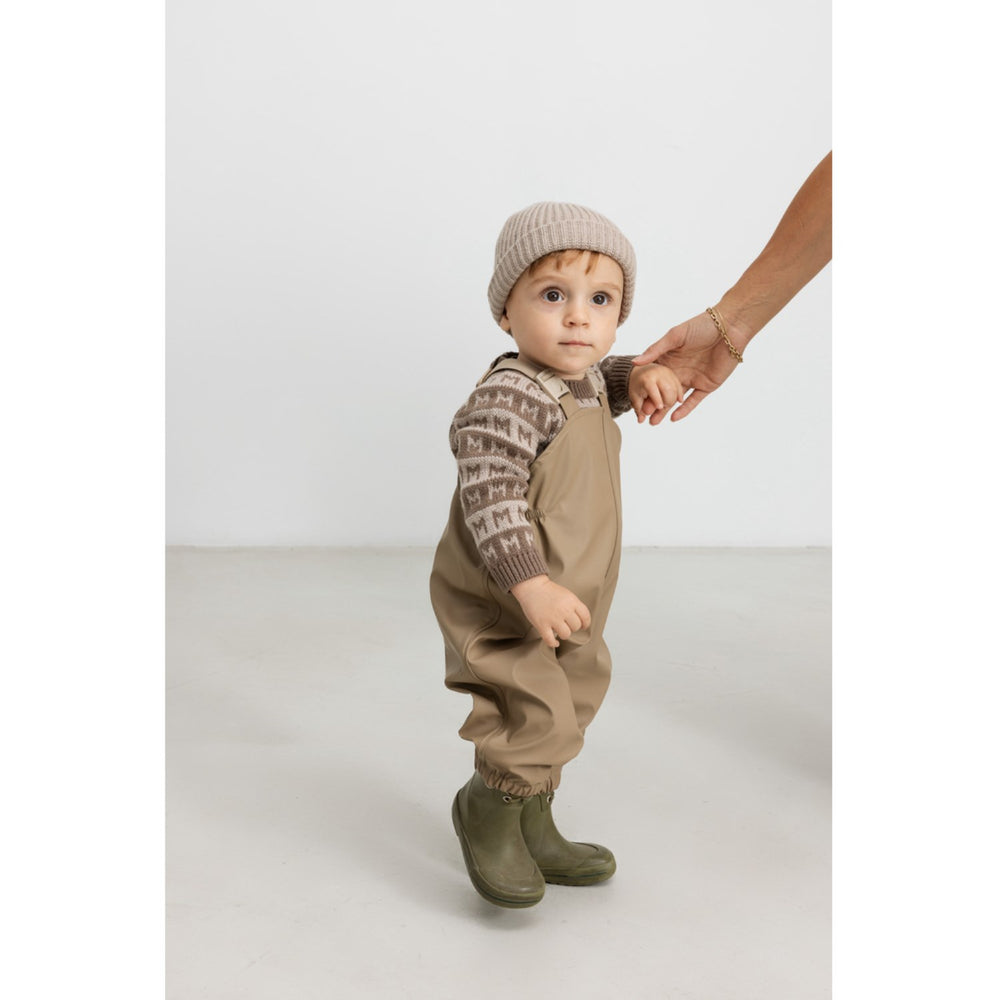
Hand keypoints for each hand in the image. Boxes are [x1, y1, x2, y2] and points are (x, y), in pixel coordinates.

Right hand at [509, 575, 591, 648]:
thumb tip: (581, 620)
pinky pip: (550, 640)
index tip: (583, 626)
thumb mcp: (567, 594)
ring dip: (563, 634)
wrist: (531, 587)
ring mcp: (553, 618)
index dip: (585, 623)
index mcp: (572, 601)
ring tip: (559, 630)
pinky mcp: (542, 625)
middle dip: (572, 627)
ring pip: (566, 634)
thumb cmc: (548, 590)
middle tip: (567, 625)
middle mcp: (564, 610)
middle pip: (576, 627)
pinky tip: (555, 642)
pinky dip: (553, 643)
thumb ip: (574, 606)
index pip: (585, 617)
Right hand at [631, 310, 745, 422]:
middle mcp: (680, 370)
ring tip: (654, 422)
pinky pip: (694, 400)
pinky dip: (684, 409)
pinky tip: (674, 418)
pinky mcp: (707, 385)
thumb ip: (655, 350)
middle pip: (663, 391)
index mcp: (670, 358)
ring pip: (676, 398)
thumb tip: (635, 362)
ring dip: (665, 410)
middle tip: (642, 416)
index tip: (636, 400)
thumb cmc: (701, 325)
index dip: (646, 388)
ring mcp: (693, 378)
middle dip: (653, 404)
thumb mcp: (675, 335)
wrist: (729, 328)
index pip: (655, 377)